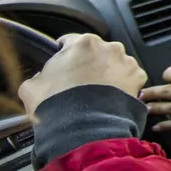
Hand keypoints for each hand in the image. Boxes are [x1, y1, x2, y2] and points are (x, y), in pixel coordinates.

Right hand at [18, 33, 146, 115]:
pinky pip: (129, 78)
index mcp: (82, 43)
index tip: (63, 64)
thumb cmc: (57, 105)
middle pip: (96, 52)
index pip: (70, 41)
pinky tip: (111, 98)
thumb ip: (37, 76)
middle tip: (80, 83)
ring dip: (107, 73)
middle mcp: (108, 47)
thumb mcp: (32, 88)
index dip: (64, 54)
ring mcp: (126, 61)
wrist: (85, 128)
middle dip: (89, 64)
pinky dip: (122, 85)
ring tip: (97, 93)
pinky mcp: (138, 77)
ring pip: (115, 63)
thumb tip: (39, 78)